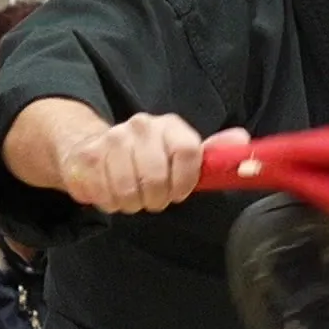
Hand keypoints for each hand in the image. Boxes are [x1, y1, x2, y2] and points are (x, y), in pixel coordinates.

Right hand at [48, 110, 206, 214]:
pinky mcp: (87, 157)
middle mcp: (140, 126)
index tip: (179, 193)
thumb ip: (211, 151)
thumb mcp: (182, 151)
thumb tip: (240, 140)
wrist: (95, 144)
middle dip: (156, 198)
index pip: (187, 152)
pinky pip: (104, 195)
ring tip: (133, 196)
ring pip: (128, 191)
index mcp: (169, 125)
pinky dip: (110, 203)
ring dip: (132, 203)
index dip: (185, 181)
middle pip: (156, 178)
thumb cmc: (148, 156)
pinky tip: (113, 193)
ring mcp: (111, 140)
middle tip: (153, 198)